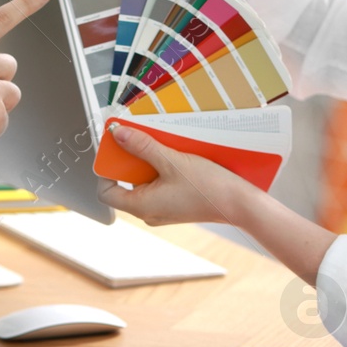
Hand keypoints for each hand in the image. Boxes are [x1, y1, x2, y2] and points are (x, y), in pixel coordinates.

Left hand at [95, 122, 257, 225]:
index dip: (106, 169)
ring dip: (149, 161)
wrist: (240, 204)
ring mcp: (163, 209)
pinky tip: (175, 155)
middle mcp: (149, 212)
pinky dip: (162, 169)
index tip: (113, 149)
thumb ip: (142, 147)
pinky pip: (160, 184)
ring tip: (161, 145)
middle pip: (126, 183)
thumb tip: (118, 135)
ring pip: (145, 182)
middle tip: (139, 139)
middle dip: (131, 160)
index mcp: (141, 206)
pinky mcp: (176, 204)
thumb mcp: (172, 161)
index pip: (106, 192)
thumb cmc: (208, 188)